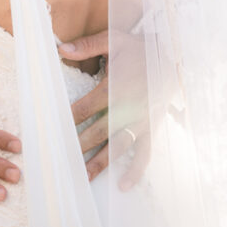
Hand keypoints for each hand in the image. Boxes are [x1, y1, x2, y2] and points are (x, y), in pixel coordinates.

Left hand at [59, 30, 149, 189]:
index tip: (55, 128)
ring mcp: (141, 121)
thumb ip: (87, 45)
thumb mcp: (114, 40)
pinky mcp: (152, 127)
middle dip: (80, 144)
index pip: (87, 107)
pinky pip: (144, 153)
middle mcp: (128, 108)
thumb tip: (60, 48)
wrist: (172, 57)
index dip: (71, 118)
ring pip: (118, 146)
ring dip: (101, 162)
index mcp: (115, 87)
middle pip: (99, 131)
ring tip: (84, 176)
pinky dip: (135, 170)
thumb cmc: (140, 48)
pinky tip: (123, 185)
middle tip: (62, 159)